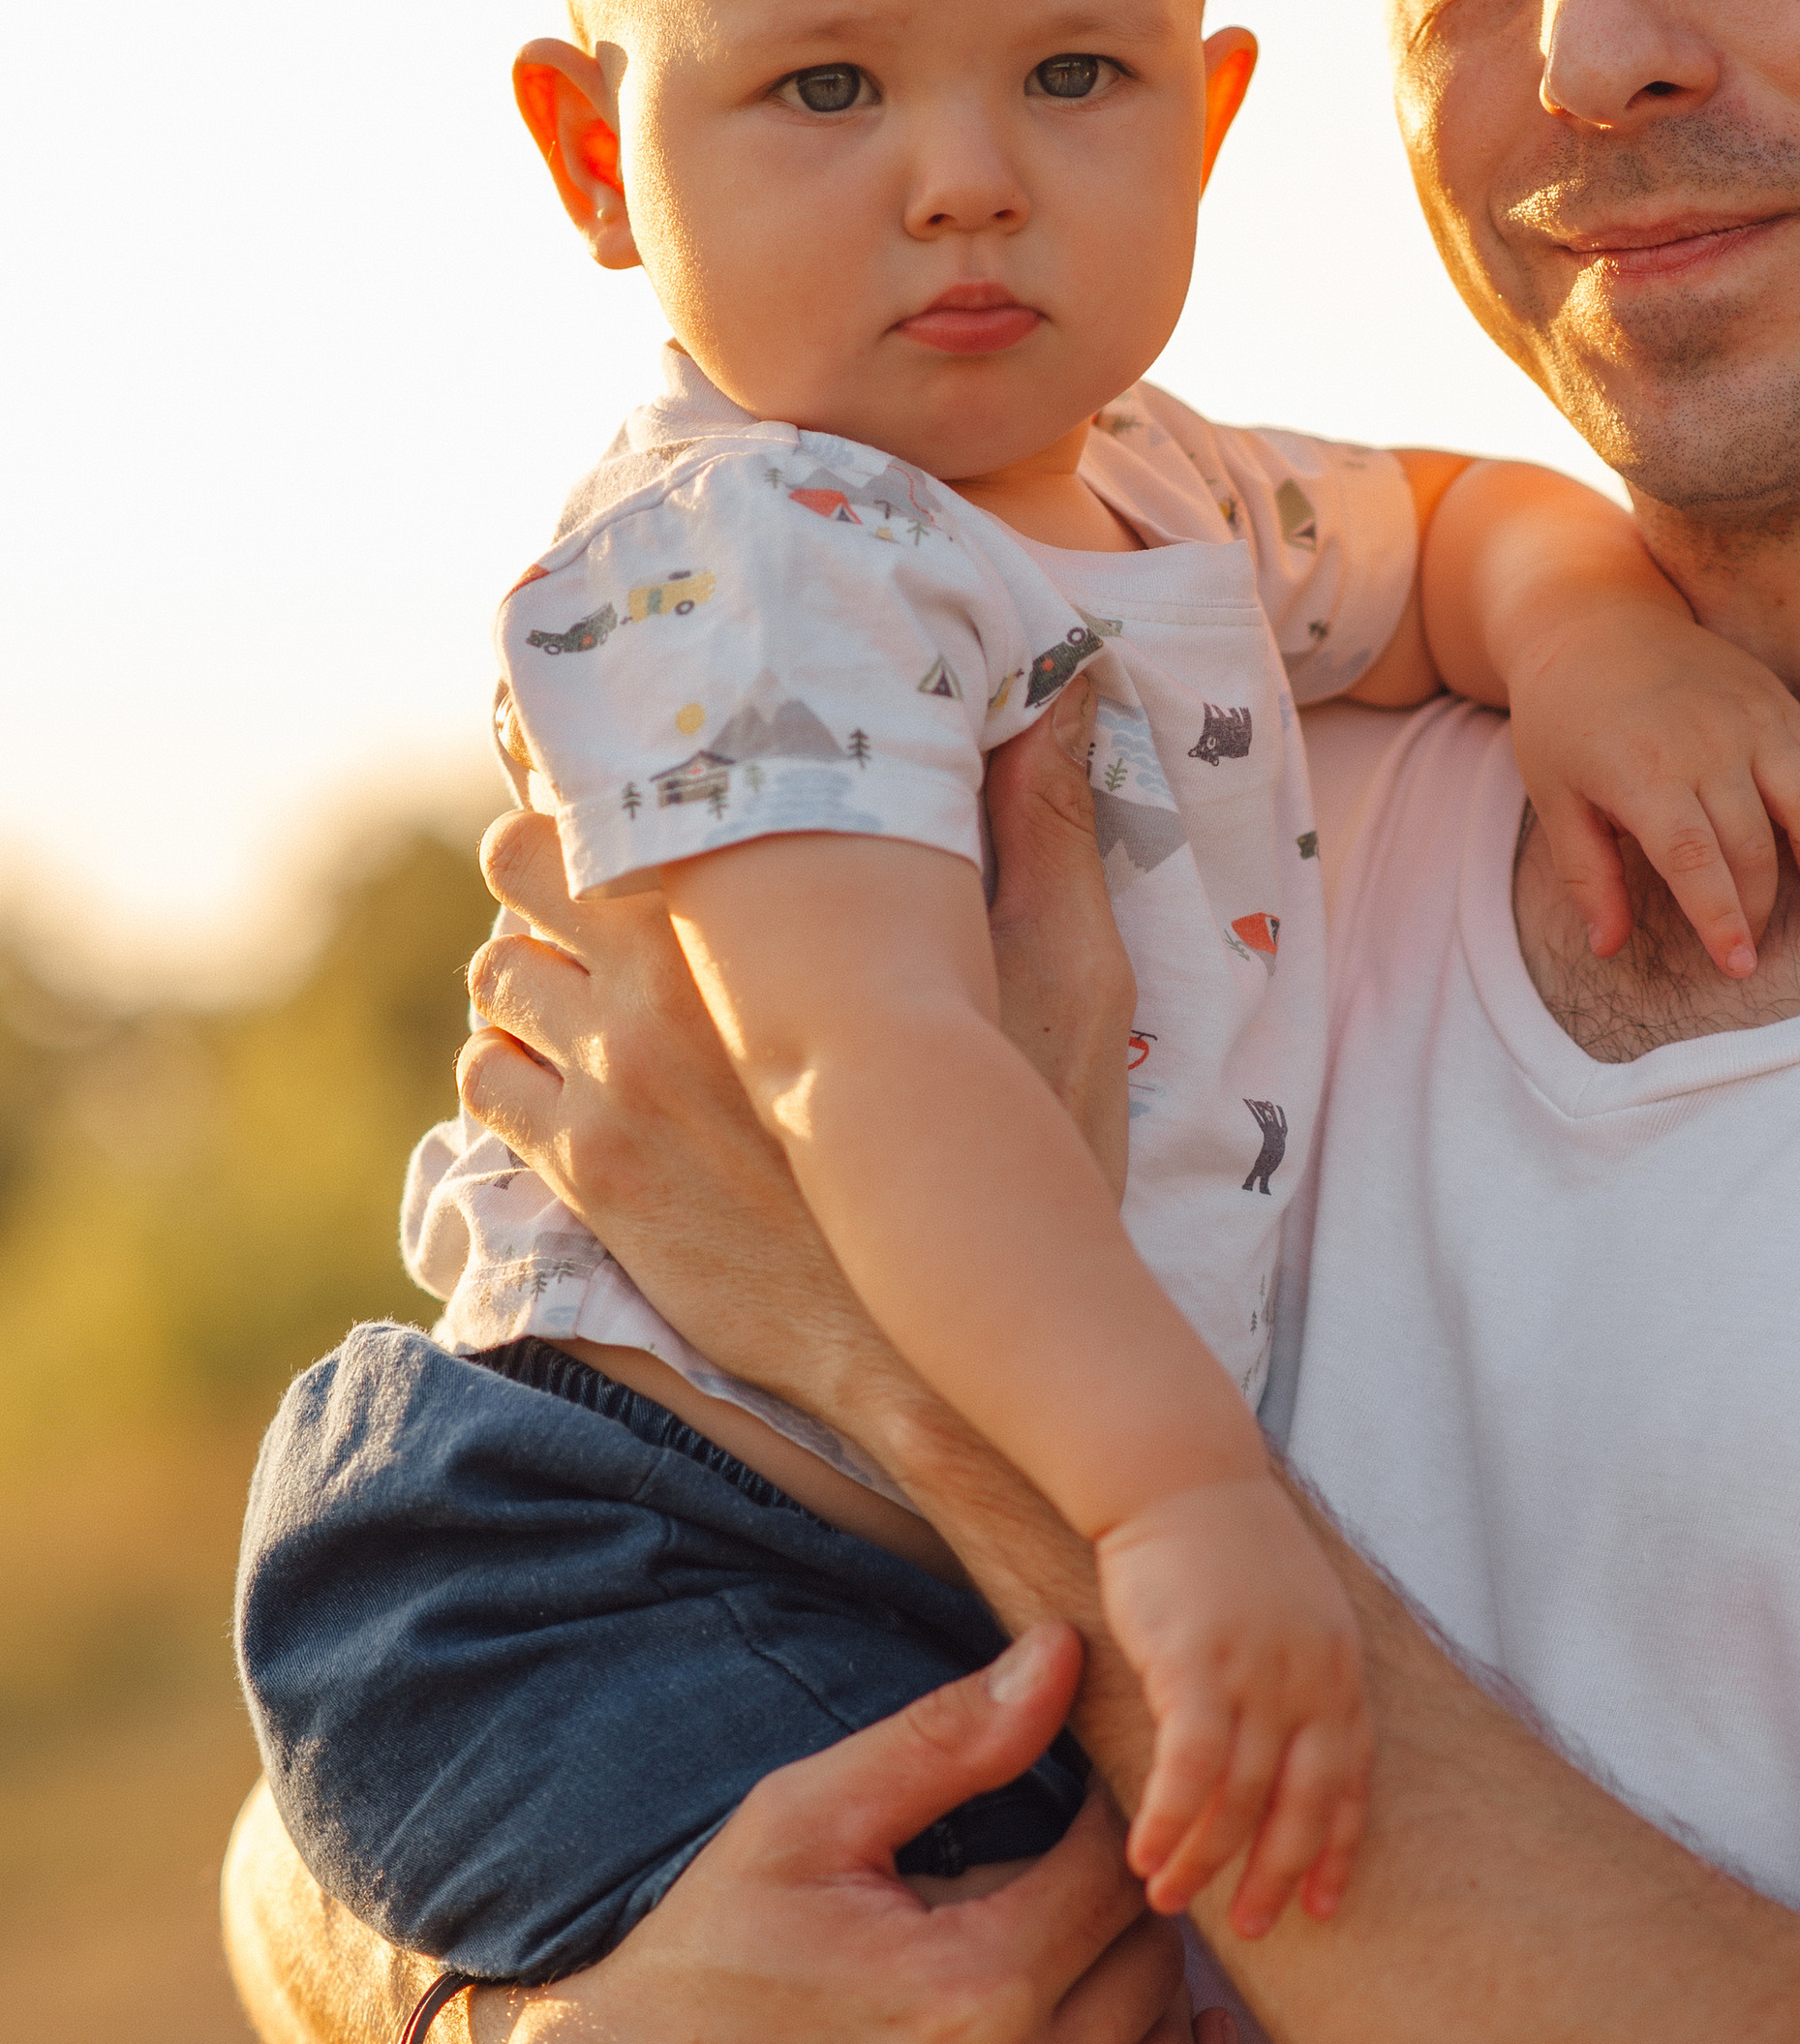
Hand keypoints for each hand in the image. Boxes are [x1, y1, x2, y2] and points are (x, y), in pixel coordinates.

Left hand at [460, 668, 1133, 1428]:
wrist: (946, 1349)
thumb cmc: (1019, 1155)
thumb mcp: (1068, 985)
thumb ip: (1047, 833)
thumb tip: (1063, 695)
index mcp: (772, 917)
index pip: (624, 788)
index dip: (611, 769)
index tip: (634, 771)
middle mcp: (669, 983)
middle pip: (521, 859)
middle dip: (550, 860)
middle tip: (601, 878)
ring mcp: (614, 1082)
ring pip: (496, 971)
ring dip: (529, 962)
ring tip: (586, 978)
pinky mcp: (591, 1173)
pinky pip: (486, 1079)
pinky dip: (508, 1058)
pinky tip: (565, 1067)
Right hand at [473, 1621, 1238, 2043]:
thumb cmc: (708, 1956)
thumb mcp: (807, 1819)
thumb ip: (949, 1738)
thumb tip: (1067, 1652)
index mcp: (969, 1992)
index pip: (1115, 1874)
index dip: (1107, 1819)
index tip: (1081, 1798)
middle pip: (1148, 1968)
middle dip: (1127, 1904)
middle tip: (1086, 1872)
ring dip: (1156, 1998)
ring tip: (1108, 1946)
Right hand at [1096, 1477, 1371, 1937]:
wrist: (1175, 1471)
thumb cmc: (1218, 1541)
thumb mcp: (1286, 1609)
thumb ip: (1292, 1675)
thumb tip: (1278, 1740)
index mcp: (1340, 1665)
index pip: (1352, 1778)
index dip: (1336, 1845)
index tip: (1322, 1903)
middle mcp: (1313, 1675)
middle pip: (1304, 1802)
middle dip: (1278, 1873)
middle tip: (1254, 1932)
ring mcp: (1260, 1670)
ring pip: (1241, 1796)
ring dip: (1206, 1859)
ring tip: (1171, 1900)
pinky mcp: (1200, 1662)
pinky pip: (1190, 1769)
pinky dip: (1170, 1821)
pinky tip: (1143, 1854)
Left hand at [1506, 596, 1799, 973]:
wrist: (1593, 619)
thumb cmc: (1564, 715)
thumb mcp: (1554, 796)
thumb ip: (1587, 875)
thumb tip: (1608, 948)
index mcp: (1645, 771)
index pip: (1697, 862)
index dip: (1722, 920)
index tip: (1738, 967)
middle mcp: (1709, 743)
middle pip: (1754, 846)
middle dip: (1759, 910)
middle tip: (1754, 953)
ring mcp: (1752, 718)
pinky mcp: (1777, 701)